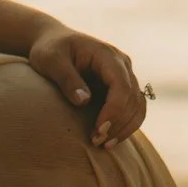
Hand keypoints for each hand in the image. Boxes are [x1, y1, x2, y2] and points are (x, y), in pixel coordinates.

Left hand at [27, 24, 146, 148]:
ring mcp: (125, 76)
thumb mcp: (50, 60)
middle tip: (96, 142)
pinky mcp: (121, 87)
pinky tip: (109, 140)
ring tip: (104, 145)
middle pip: (133, 99)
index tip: (98, 130)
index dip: (114, 111)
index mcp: (107, 55)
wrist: (53, 41)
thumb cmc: (49, 49)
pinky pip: (133, 109)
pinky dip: (125, 125)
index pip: (121, 86)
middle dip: (118, 124)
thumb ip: (66, 78)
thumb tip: (84, 100)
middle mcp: (122, 65)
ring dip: (125, 128)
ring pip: (138, 106)